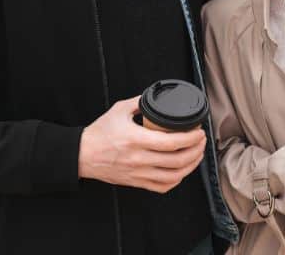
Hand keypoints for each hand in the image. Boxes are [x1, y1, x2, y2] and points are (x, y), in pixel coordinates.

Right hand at [78, 96, 205, 193]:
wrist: (82, 155)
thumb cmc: (99, 132)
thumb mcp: (119, 109)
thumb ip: (140, 102)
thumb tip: (156, 96)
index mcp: (135, 139)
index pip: (170, 142)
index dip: (190, 138)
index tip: (199, 131)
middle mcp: (138, 159)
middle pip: (177, 160)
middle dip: (196, 150)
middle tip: (202, 140)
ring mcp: (138, 174)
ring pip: (173, 176)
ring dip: (190, 166)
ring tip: (197, 154)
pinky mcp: (136, 183)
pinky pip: (162, 187)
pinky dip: (176, 180)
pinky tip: (182, 171)